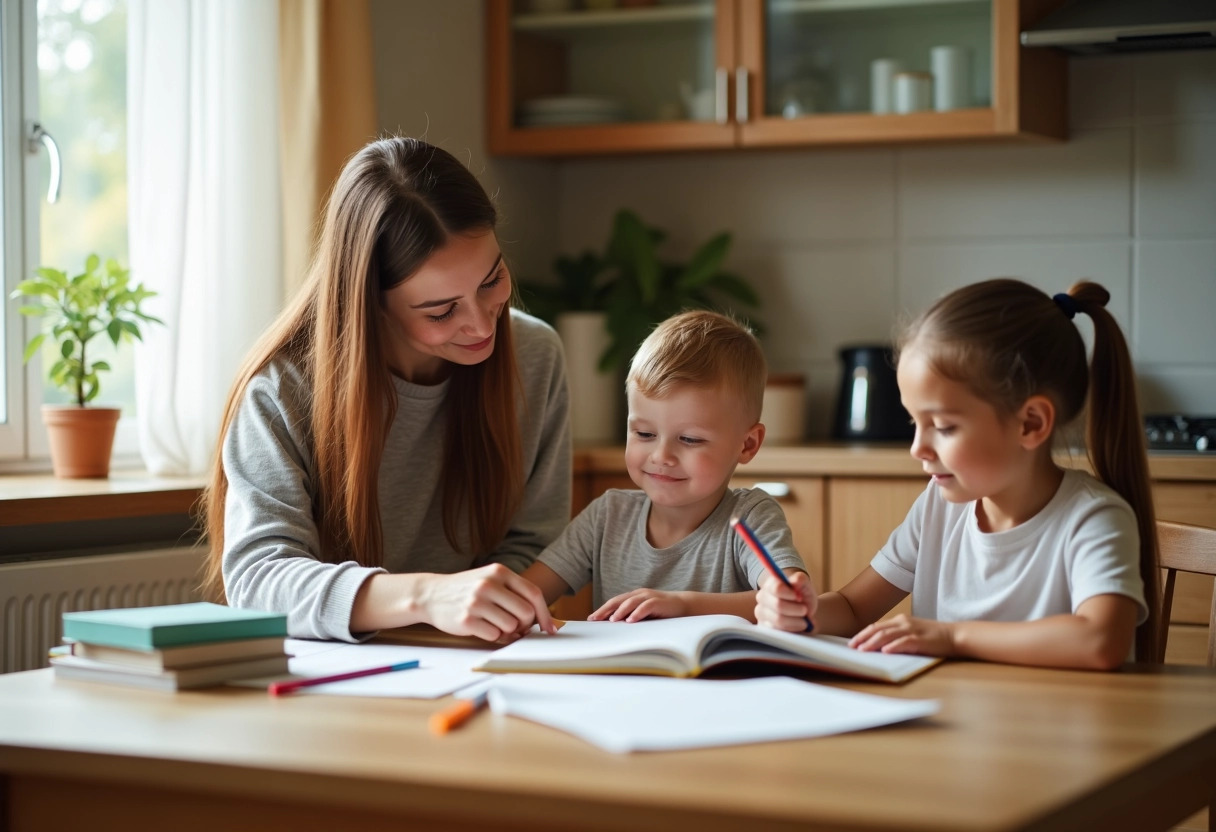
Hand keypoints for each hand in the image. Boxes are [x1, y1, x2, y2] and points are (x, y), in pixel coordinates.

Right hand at [419, 564, 555, 641]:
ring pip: (511, 626)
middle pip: (526, 613)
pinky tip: (482, 627)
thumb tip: (542, 621)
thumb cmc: (467, 590)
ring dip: (507, 631)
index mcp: (499, 571)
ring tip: (495, 624)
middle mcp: (488, 584)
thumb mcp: (491, 581)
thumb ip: (515, 595)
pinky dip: (492, 636)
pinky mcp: (466, 620)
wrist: (431, 594)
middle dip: (525, 625)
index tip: (550, 628)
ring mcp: (476, 601)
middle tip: (516, 626)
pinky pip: (494, 635)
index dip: (545, 614)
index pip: (533, 593)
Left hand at [588, 589, 687, 621]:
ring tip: (612, 620)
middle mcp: (638, 594)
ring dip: (620, 611)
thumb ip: (630, 616)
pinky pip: (646, 606)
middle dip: (605, 610)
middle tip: (594, 619)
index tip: (591, 619)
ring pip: (630, 602)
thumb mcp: (643, 614)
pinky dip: (638, 613)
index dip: (602, 610)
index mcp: (633, 596)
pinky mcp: (658, 602)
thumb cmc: (661, 611)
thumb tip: (614, 626)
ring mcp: (648, 596)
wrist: (683, 605)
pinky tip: (631, 620)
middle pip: (618, 601)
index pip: (614, 602)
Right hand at [754, 571, 816, 631]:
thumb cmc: (804, 598)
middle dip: (796, 609)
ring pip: (779, 619)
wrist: (805, 614)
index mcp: (771, 584)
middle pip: (778, 605)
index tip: (799, 597)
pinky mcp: (763, 627)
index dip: (790, 594)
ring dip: (796, 620)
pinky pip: (778, 630)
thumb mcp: (806, 587)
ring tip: (804, 620)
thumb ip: (801, 580)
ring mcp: (761, 613)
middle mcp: (762, 597)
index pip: (776, 588)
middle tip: (805, 610)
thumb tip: (796, 580)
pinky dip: (792, 628)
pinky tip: (797, 625)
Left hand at [849, 614, 955, 655]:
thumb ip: (897, 636)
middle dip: (863, 638)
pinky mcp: (921, 640)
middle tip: (852, 647)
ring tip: (863, 650)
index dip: (863, 634)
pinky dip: (894, 646)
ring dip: (873, 643)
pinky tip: (886, 652)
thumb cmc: (932, 637)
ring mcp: (912, 630)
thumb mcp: (912, 631)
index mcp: (900, 620)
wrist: (955, 635)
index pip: (877, 626)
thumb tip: (880, 646)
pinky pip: (904, 642)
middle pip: (878, 630)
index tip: (852, 642)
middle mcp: (904, 623)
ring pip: (887, 635)